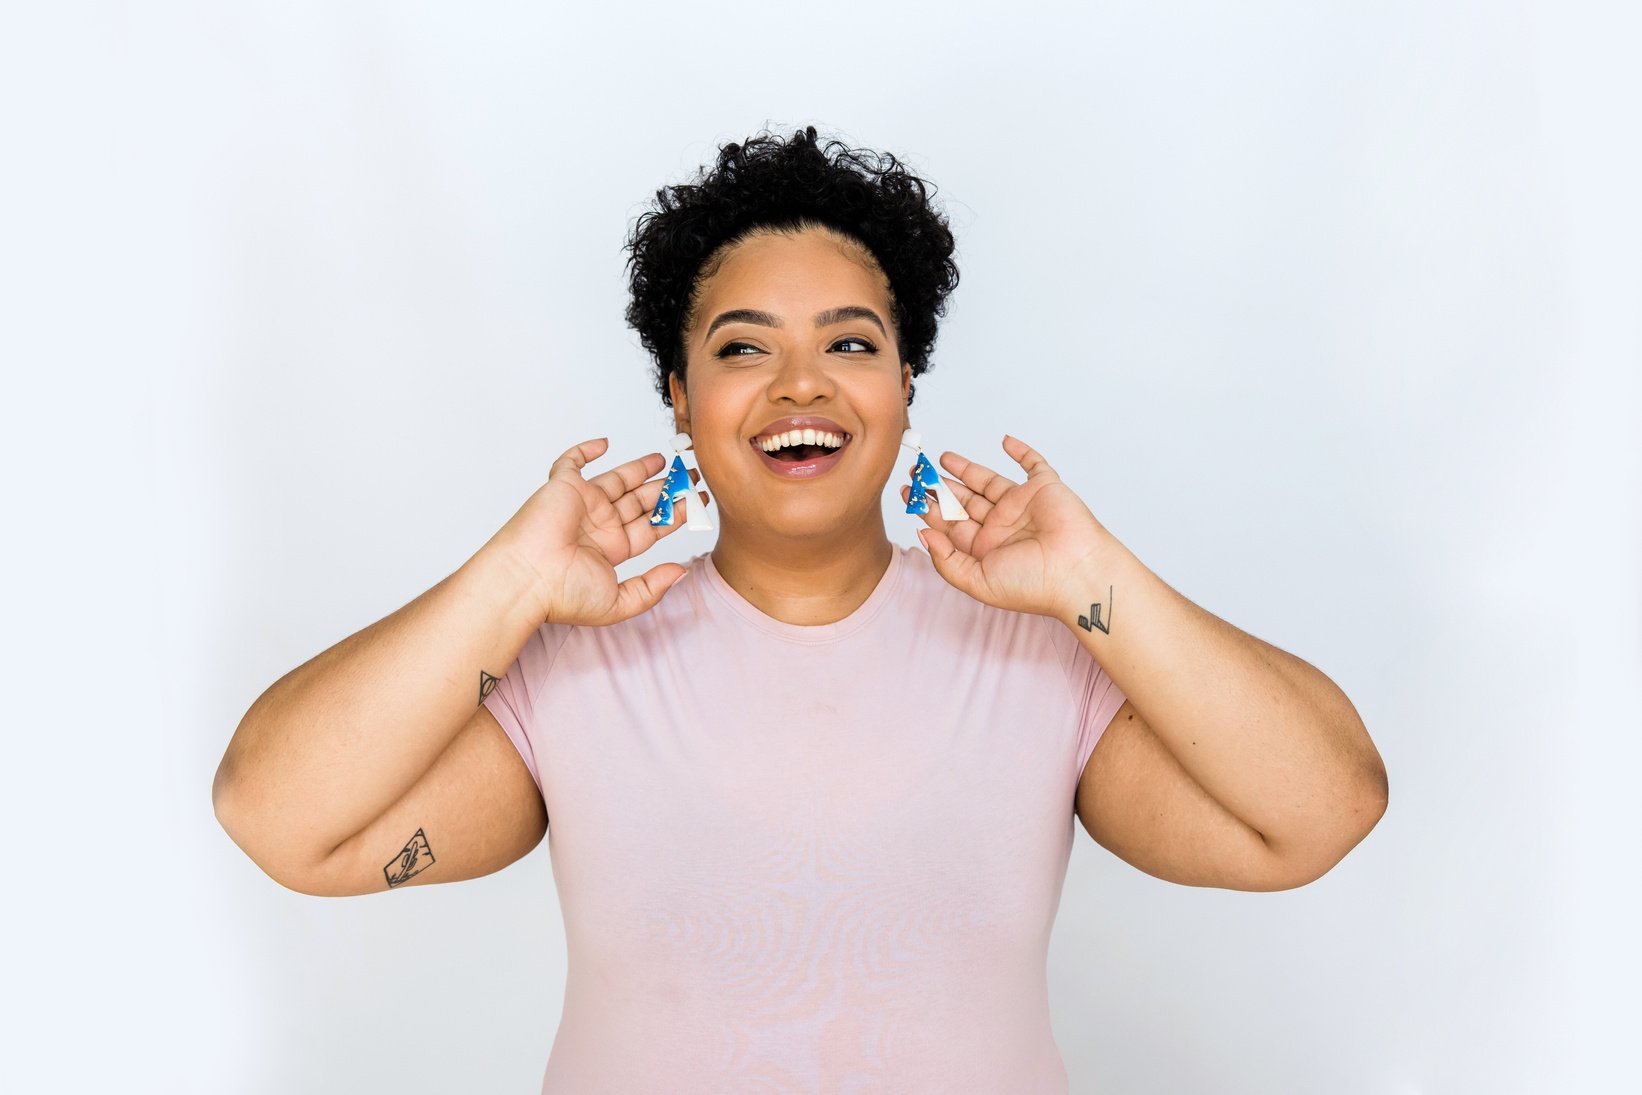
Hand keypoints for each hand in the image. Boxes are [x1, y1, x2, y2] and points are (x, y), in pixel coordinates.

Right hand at [488, 438, 707, 626]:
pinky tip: (606, 444)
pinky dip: (586, 450)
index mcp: (613, 549)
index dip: (676, 515)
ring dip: (642, 469)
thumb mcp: (618, 602)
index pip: (652, 527)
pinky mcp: (563, 486)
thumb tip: (681, 572)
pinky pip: (573, 462)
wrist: (527, 579)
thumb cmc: (563, 594)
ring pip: (618, 480)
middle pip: (641, 502)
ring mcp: (582, 504)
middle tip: (691, 477)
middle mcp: (600, 525)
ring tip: (669, 461)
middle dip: (666, 490)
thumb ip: (652, 588)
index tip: (698, 503)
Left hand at [901, 434, 1115, 618]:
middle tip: (917, 472)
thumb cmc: (1033, 585)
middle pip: (963, 501)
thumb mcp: (977, 581)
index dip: (927, 508)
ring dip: (966, 470)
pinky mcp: (1044, 488)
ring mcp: (1022, 506)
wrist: (1076, 573)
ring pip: (988, 482)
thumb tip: (922, 535)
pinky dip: (1021, 452)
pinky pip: (1033, 465)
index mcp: (985, 549)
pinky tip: (1005, 441)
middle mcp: (1001, 527)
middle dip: (939, 487)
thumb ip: (946, 560)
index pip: (950, 524)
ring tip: (941, 459)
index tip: (908, 493)